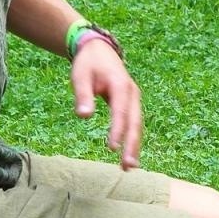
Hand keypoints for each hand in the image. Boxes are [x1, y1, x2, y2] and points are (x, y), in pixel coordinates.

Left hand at [70, 41, 142, 168]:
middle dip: (132, 144)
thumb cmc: (88, 63)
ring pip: (137, 125)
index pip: (120, 111)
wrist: (98, 50)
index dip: (118, 130)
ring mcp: (134, 99)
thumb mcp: (81, 76)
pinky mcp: (131, 104)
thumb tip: (83, 116)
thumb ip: (83, 96)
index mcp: (120, 85)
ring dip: (134, 145)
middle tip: (128, 165)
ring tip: (129, 167)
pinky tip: (128, 155)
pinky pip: (134, 123)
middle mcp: (132, 93)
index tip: (113, 148)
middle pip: (135, 122)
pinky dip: (132, 139)